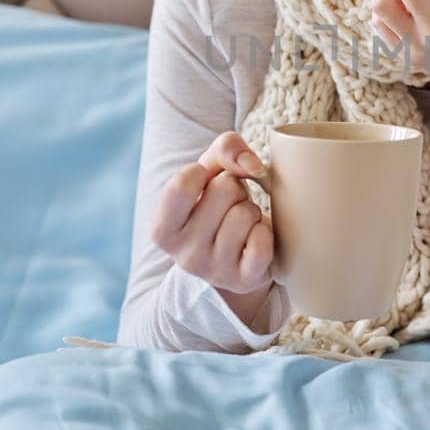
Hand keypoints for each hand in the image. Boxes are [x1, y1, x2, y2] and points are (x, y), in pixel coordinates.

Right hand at [151, 131, 276, 306]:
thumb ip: (225, 149)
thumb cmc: (219, 206)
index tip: (206, 184)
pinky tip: (255, 240)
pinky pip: (263, 240)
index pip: (183, 183)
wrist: (238, 257)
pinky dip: (266, 231)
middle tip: (230, 206)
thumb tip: (251, 165)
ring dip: (252, 210)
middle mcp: (183, 256)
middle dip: (235, 189)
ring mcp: (214, 271)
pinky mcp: (244, 280)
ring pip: (246, 213)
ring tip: (243, 224)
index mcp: (163, 230)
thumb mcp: (211, 172)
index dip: (204, 172)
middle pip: (223, 190)